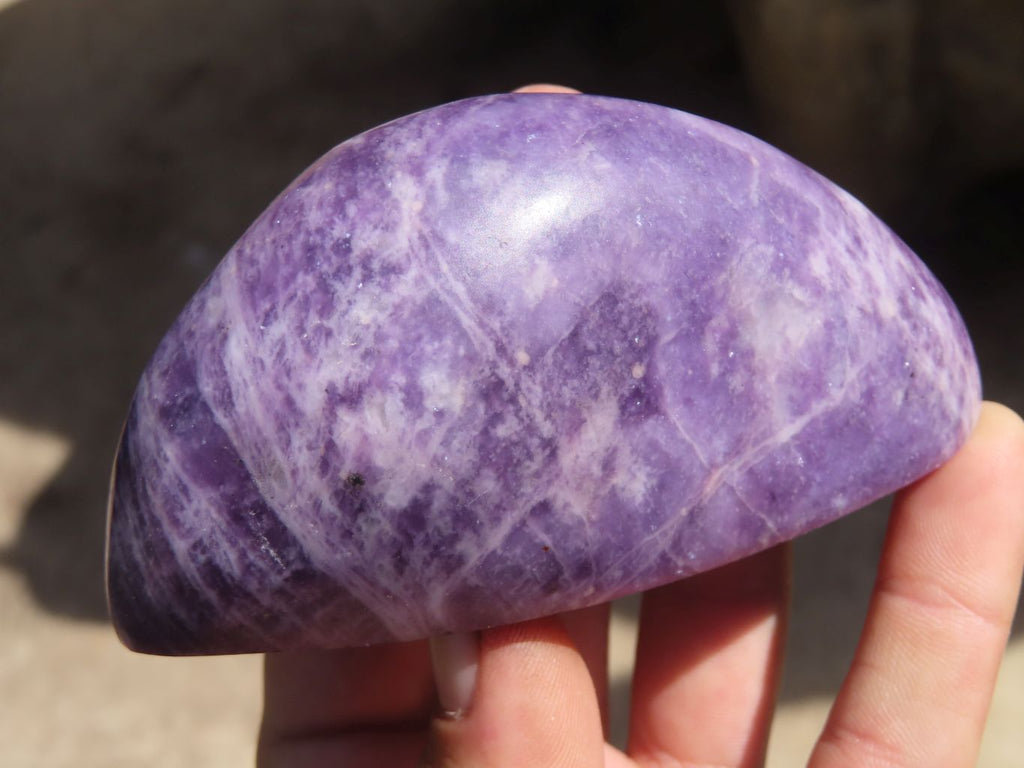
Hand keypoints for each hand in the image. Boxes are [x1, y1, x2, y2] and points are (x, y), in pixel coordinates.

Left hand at [258, 398, 1023, 766]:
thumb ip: (429, 750)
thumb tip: (471, 632)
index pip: (393, 591)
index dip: (422, 476)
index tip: (460, 345)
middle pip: (582, 584)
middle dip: (614, 463)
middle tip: (638, 319)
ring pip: (750, 633)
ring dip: (789, 501)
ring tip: (818, 354)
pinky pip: (908, 705)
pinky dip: (951, 592)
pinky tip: (979, 461)